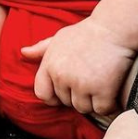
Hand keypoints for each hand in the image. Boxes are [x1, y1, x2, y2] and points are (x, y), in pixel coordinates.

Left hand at [21, 18, 136, 117]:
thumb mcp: (59, 37)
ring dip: (93, 101)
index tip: (66, 92)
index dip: (53, 96)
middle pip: (66, 102)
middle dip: (77, 95)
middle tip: (90, 79)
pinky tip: (111, 90)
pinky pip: (102, 110)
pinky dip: (108, 104)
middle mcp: (62, 76)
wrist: (114, 28)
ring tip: (100, 83)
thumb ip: (41, 48)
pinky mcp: (102, 91)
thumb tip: (23, 53)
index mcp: (49, 64)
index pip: (42, 93)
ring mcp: (81, 84)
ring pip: (83, 108)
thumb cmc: (87, 33)